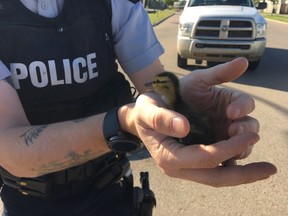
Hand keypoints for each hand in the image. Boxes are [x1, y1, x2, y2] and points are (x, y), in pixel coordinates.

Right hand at [131, 57, 276, 186]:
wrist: (145, 114)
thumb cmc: (146, 109)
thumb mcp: (147, 108)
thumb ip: (162, 116)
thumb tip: (184, 127)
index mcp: (168, 156)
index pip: (204, 158)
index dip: (228, 148)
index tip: (249, 134)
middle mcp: (181, 165)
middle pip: (216, 177)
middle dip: (244, 174)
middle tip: (269, 169)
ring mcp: (190, 163)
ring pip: (220, 172)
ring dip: (240, 160)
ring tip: (251, 139)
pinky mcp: (196, 157)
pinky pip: (219, 165)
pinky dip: (234, 158)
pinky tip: (244, 147)